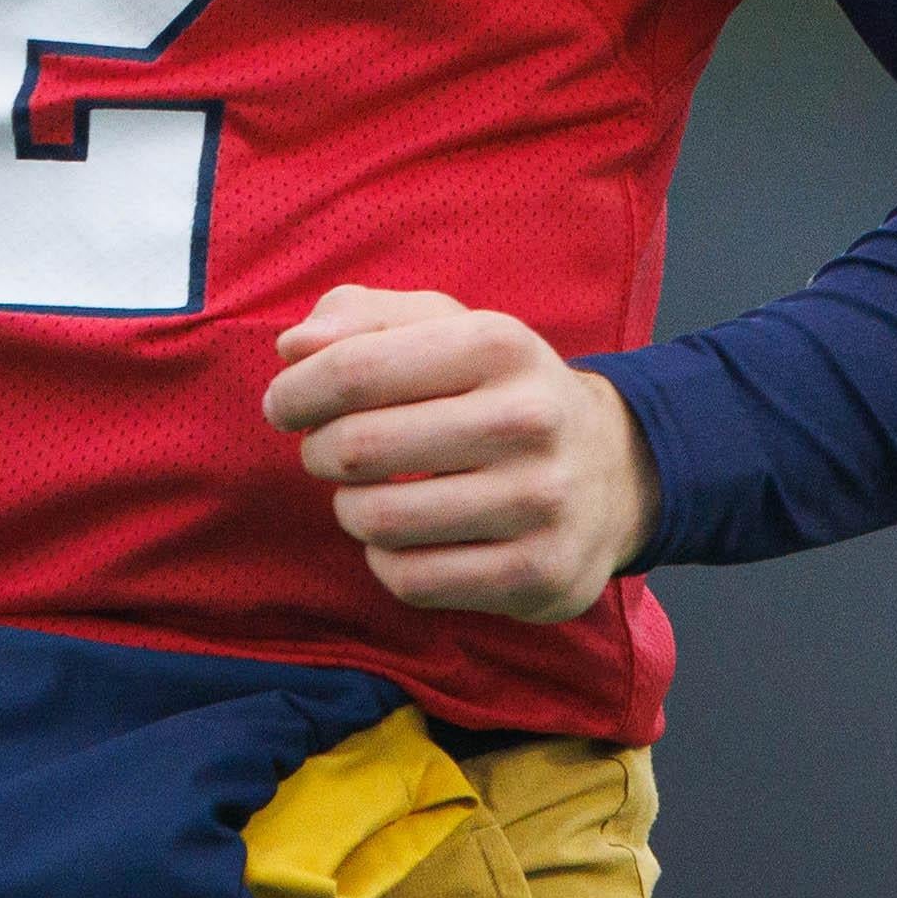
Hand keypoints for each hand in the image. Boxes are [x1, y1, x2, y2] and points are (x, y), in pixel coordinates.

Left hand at [263, 284, 658, 622]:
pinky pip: (412, 580)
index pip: (356, 368)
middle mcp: (528, 420)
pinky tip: (403, 538)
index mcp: (499, 343)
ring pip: (380, 520)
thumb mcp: (444, 326)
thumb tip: (292, 348)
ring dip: (349, 508)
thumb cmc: (498, 389)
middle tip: (324, 450)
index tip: (282, 405)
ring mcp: (541, 502)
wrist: (614, 468)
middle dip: (319, 451)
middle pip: (361, 446)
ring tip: (365, 493)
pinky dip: (385, 561)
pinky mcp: (541, 574)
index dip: (298, 391)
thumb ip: (360, 317)